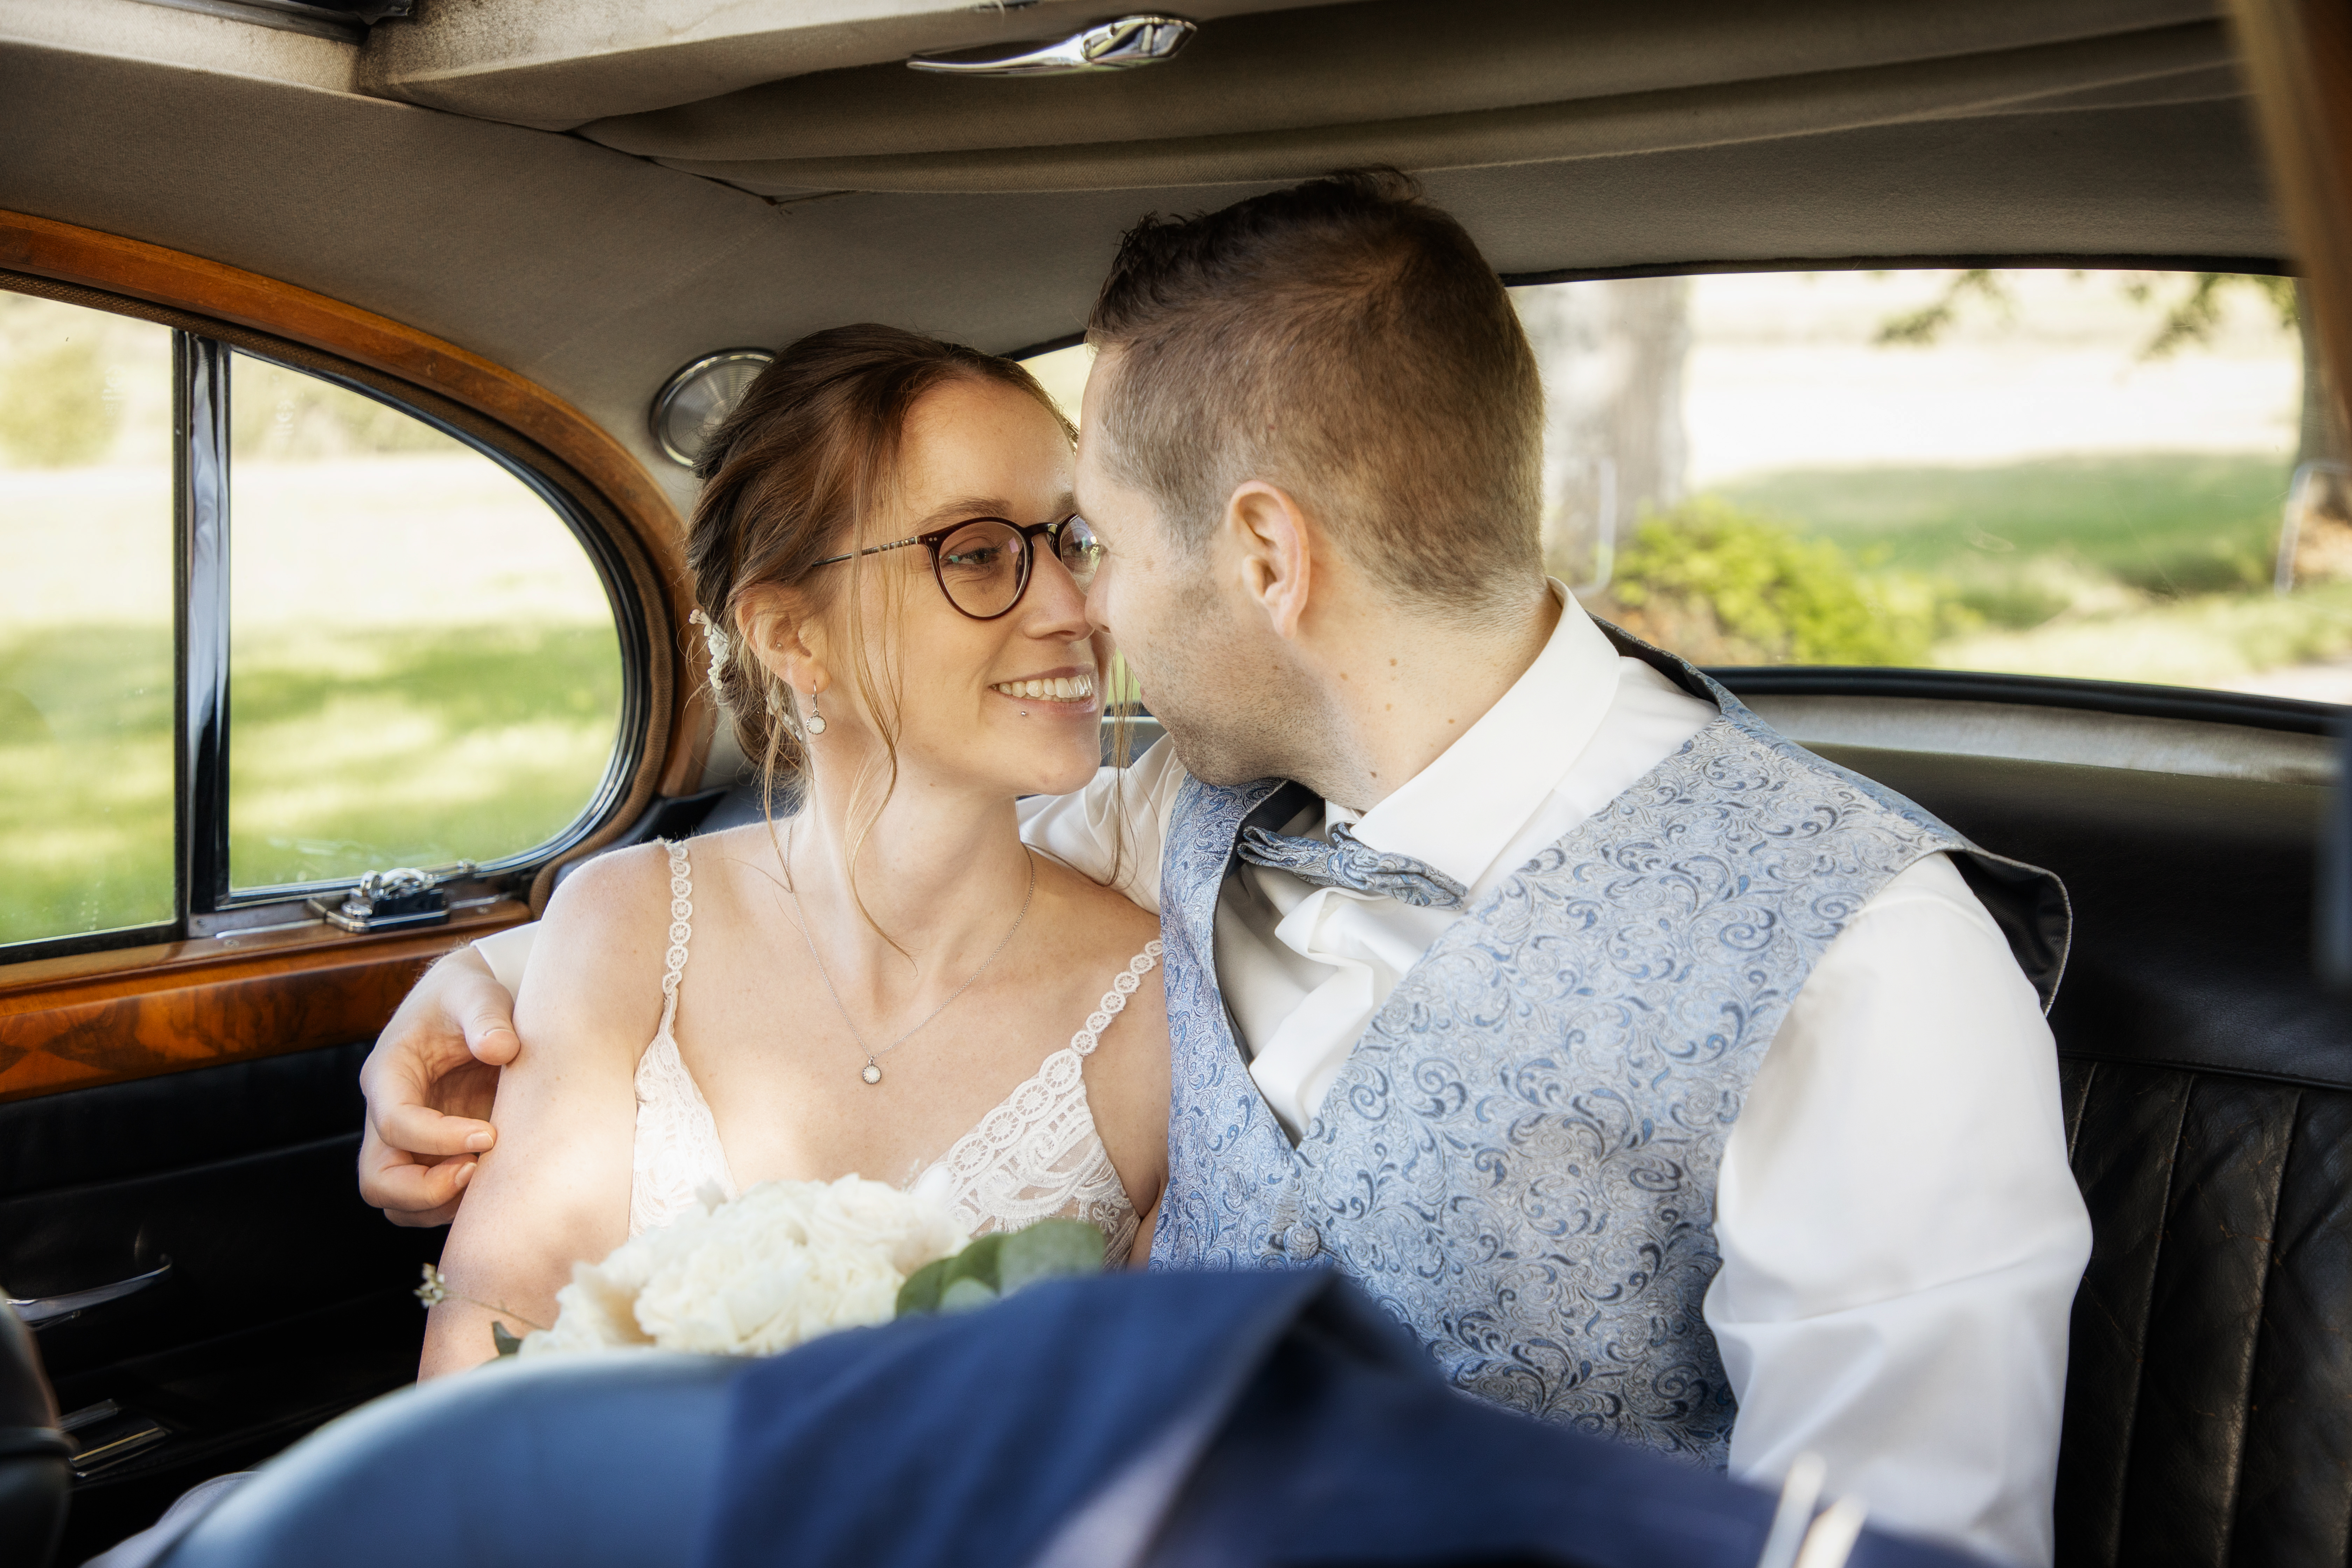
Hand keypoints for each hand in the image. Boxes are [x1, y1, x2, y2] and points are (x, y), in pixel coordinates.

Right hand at [358, 947, 520, 1226]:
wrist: (471, 1006)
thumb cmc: (468, 998)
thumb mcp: (477, 993)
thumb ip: (486, 1016)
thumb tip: (502, 1048)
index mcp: (388, 1073)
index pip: (394, 1123)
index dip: (438, 1138)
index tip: (491, 1134)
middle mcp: (386, 1114)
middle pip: (377, 1179)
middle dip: (425, 1189)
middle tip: (480, 1169)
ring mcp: (406, 1141)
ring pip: (397, 1201)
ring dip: (441, 1205)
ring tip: (492, 1178)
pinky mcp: (430, 1157)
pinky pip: (425, 1202)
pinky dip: (454, 1206)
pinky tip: (496, 1183)